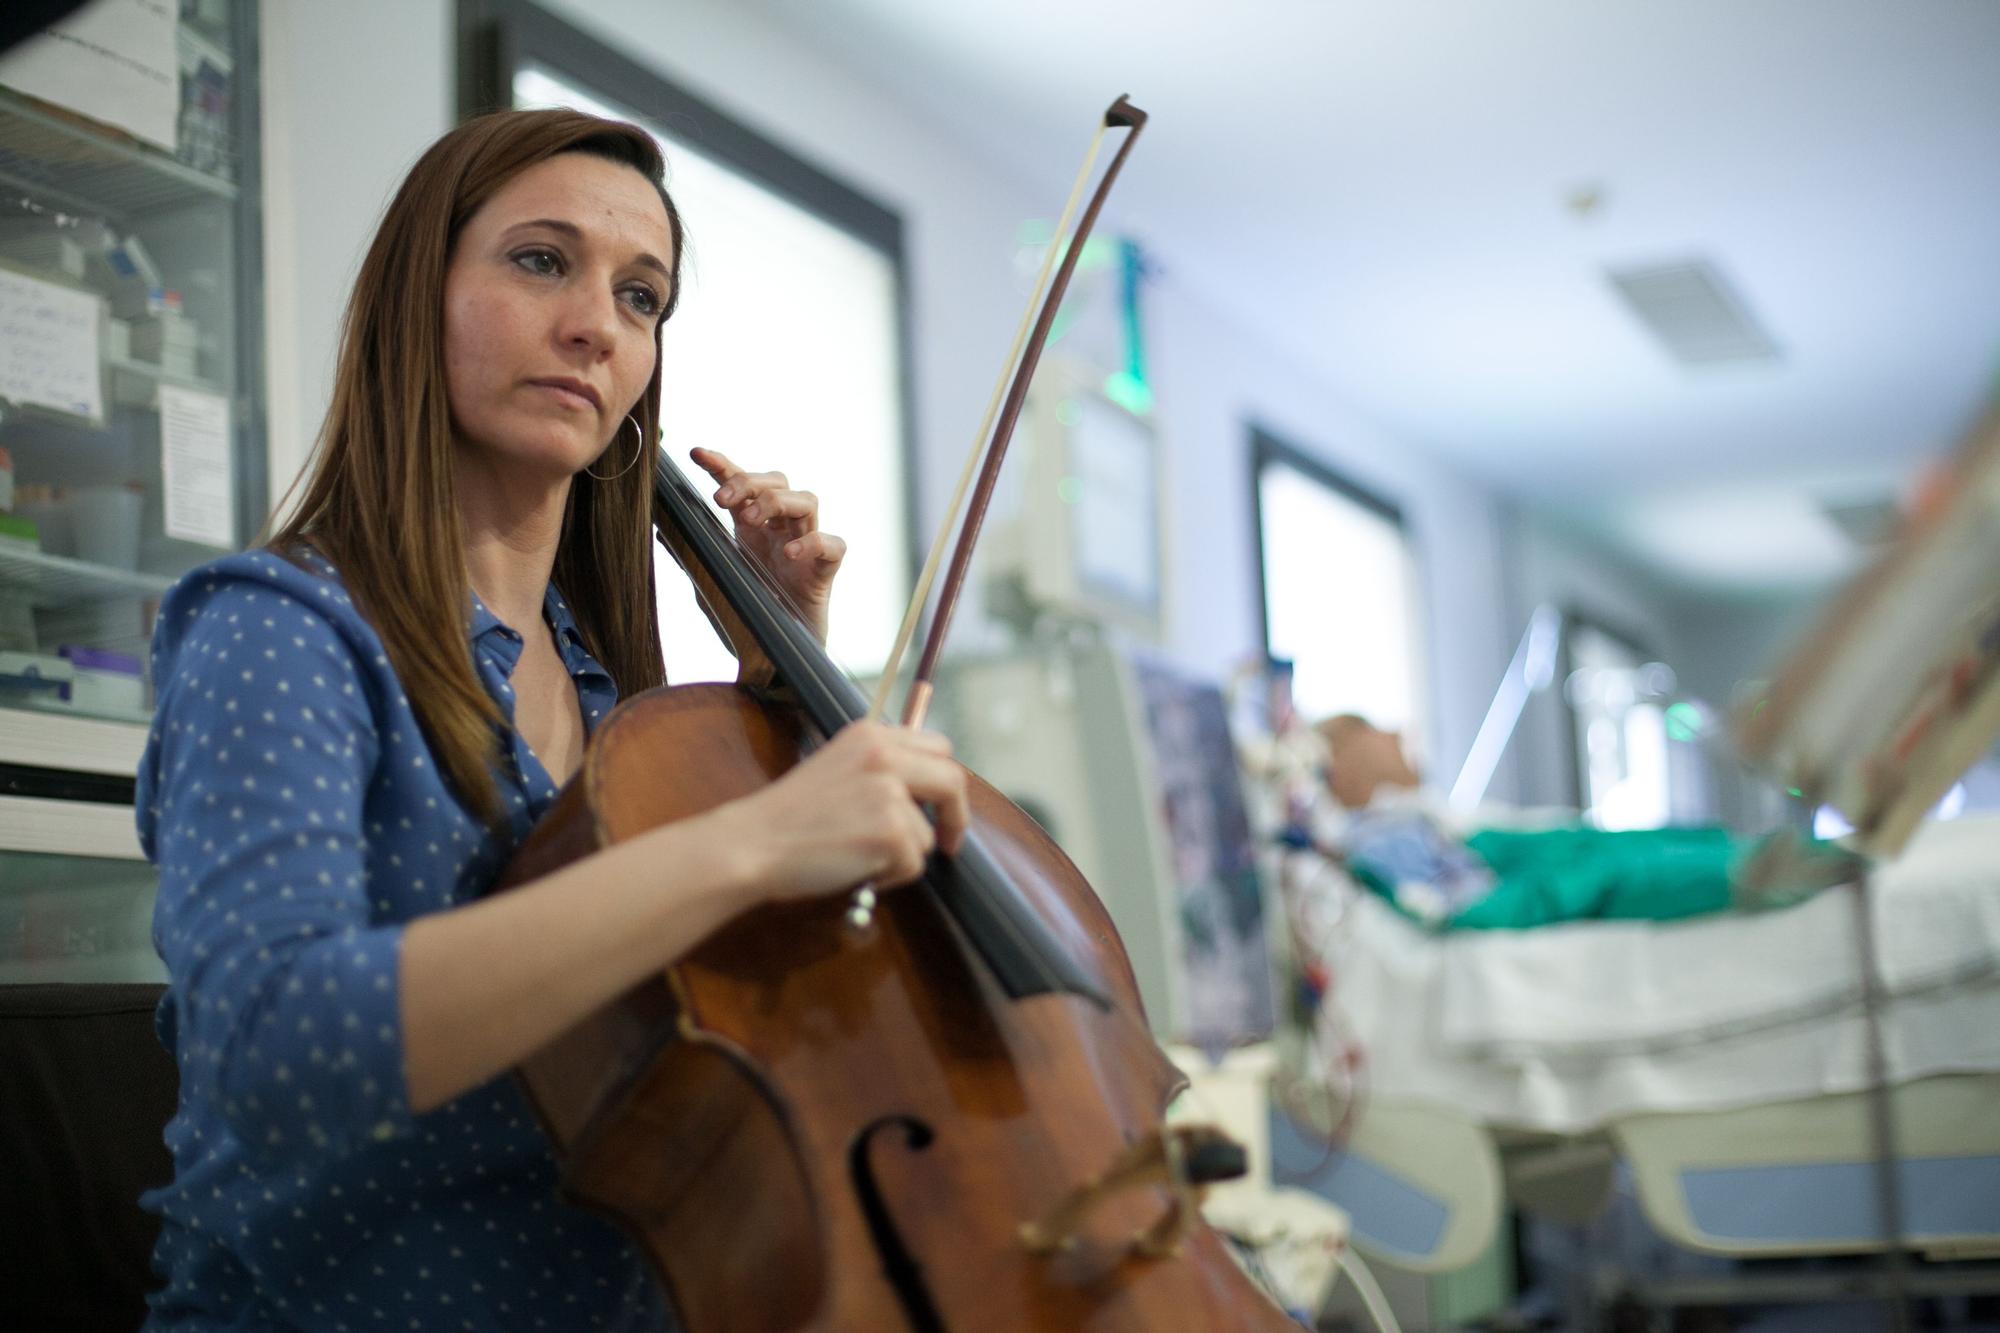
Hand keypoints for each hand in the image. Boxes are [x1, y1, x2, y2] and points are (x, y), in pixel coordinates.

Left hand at [690, 447, 844, 641]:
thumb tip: (663, 530)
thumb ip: (694, 557)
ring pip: (807, 500)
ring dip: (777, 502)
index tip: (695, 454)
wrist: (774, 660)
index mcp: (752, 527)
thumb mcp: (711, 583)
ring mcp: (806, 546)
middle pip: (778, 481)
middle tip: (721, 500)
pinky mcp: (826, 570)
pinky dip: (812, 542)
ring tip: (751, 521)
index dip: (721, 464)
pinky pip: (832, 543)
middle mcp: (780, 530)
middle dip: (749, 481)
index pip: (740, 484)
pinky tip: (789, 554)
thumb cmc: (745, 618)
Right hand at [722, 721, 969, 903]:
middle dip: (956, 817)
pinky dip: (889, 877)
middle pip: (953, 781)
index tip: (941, 808)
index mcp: (871, 735)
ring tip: (856, 857)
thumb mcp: (837, 768)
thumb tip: (923, 795)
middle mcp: (885, 755)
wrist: (753, 843)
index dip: (944, 782)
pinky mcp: (892, 831)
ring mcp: (890, 792)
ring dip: (901, 856)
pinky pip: (913, 865)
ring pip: (927, 835)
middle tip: (949, 843)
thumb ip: (878, 770)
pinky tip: (852, 868)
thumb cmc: (787, 818)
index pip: (937, 747)